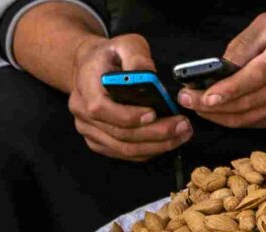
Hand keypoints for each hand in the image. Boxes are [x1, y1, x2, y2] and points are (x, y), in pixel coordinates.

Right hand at [68, 33, 191, 159]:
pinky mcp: (98, 142)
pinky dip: (149, 151)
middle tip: (183, 126)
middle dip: (155, 133)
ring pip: (124, 149)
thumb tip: (147, 75)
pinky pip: (125, 153)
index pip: (101, 109)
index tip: (155, 113)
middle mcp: (82, 112)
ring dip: (157, 146)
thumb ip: (136, 57)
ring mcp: (88, 130)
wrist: (91, 67)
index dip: (128, 116)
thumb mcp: (125, 44)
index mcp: (85, 86)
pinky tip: (168, 142)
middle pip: (119, 134)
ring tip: (182, 134)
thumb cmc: (111, 56)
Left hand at [177, 12, 265, 128]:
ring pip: (248, 118)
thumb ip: (245, 42)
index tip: (204, 95)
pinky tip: (214, 112)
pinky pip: (254, 123)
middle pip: (247, 102)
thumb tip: (222, 65)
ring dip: (217, 115)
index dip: (229, 89)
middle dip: (211, 104)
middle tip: (185, 98)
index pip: (255, 77)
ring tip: (194, 105)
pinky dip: (231, 120)